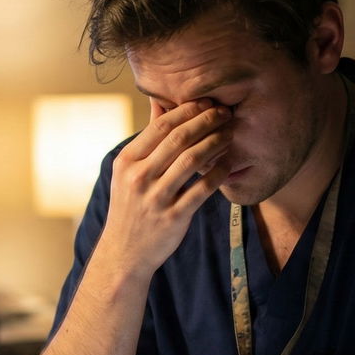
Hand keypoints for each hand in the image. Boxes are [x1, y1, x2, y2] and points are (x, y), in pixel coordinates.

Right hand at [95, 100, 233, 276]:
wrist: (124, 253)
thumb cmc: (130, 206)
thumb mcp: (127, 172)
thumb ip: (146, 140)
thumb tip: (159, 102)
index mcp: (127, 161)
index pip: (160, 126)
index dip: (187, 110)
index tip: (206, 102)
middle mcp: (139, 178)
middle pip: (178, 139)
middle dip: (205, 121)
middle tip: (225, 112)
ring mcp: (155, 198)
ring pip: (191, 161)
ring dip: (215, 143)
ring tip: (230, 134)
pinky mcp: (173, 217)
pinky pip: (202, 189)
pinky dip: (218, 173)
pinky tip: (228, 164)